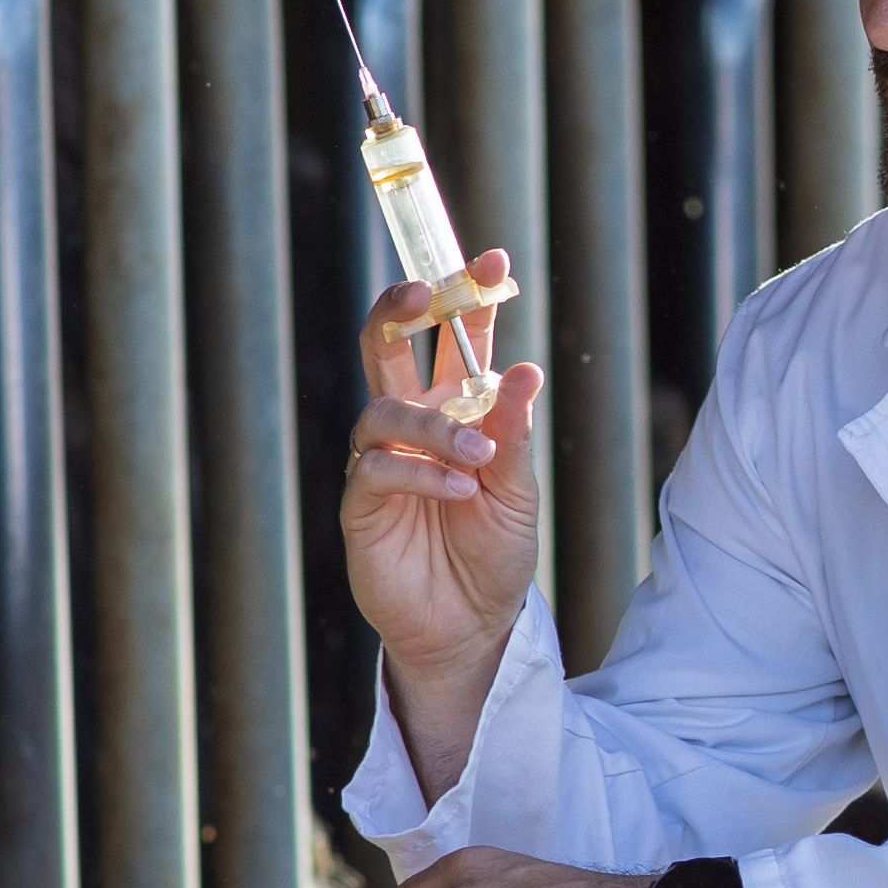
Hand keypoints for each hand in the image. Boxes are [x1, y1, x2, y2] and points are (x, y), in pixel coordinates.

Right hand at [342, 258, 542, 792]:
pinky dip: (421, 473)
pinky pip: (377, 469)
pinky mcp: (362, 504)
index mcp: (454, 408)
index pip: (456, 339)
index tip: (493, 261)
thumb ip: (512, 433)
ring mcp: (381, 460)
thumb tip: (525, 370)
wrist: (472, 626)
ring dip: (433, 424)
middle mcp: (411, 423)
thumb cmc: (494, 553)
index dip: (468, 295)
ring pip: (384, 409)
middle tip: (425, 292)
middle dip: (400, 309)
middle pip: (384, 345)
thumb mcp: (519, 492)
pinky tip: (459, 491)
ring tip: (478, 457)